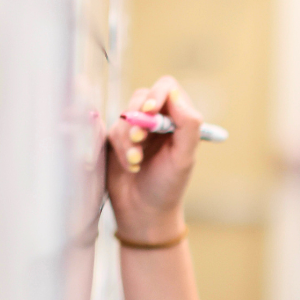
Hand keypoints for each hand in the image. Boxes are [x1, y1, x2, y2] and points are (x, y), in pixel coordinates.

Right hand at [106, 76, 203, 241]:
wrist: (143, 211)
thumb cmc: (168, 186)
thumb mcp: (184, 157)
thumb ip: (188, 125)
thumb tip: (176, 95)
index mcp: (180, 120)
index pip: (168, 88)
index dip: (157, 94)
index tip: (150, 111)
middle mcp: (158, 120)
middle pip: (141, 97)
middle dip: (138, 119)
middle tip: (140, 139)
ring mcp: (137, 128)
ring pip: (124, 115)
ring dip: (128, 139)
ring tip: (137, 162)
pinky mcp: (117, 138)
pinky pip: (111, 131)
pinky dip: (120, 148)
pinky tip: (130, 166)